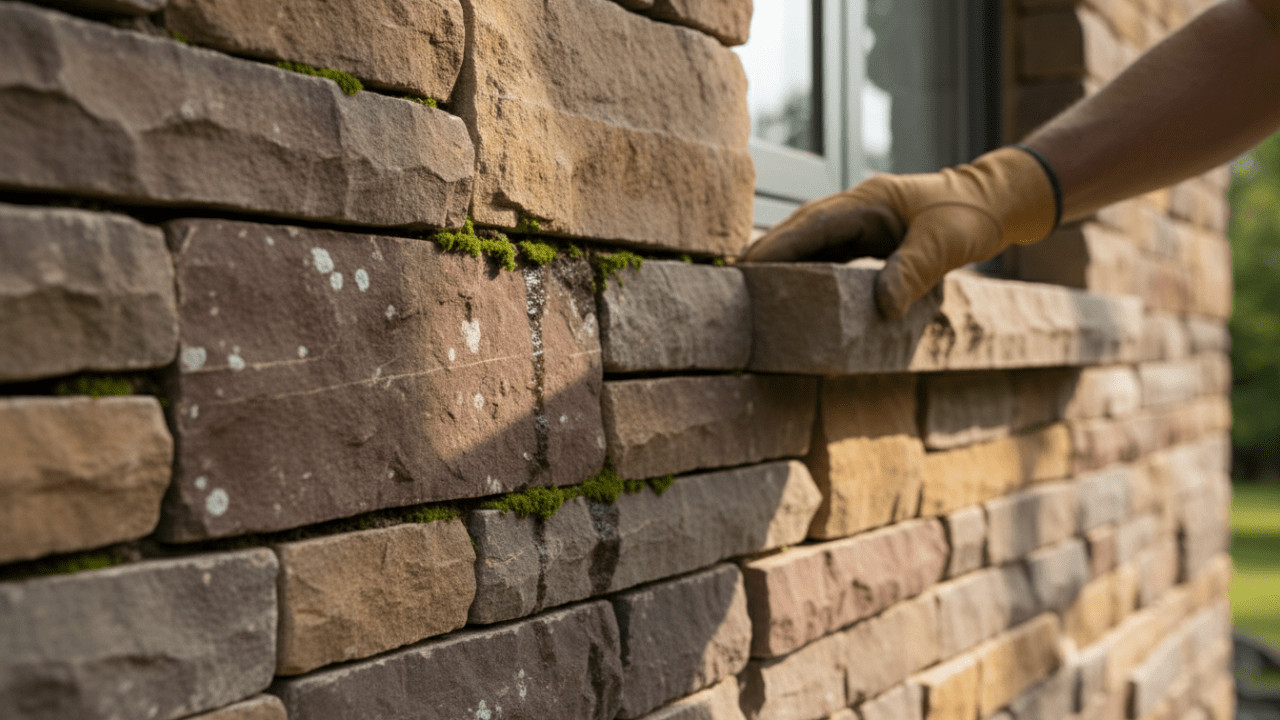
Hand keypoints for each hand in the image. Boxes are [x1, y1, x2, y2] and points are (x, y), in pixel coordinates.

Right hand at [743, 147, 1057, 318]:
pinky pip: (831, 255)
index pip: (811, 224)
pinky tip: (796, 292)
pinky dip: (810, 271)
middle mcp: (858, 209)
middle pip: (801, 231)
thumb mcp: (944, 243)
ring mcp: (862, 222)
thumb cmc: (970, 216)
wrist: (996, 202)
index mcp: (867, 201)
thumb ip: (912, 272)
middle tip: (735, 285)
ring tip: (753, 292)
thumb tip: (882, 308)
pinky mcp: (871, 239)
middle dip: (768, 255)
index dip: (776, 246)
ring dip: (785, 264)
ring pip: (812, 243)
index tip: (747, 268)